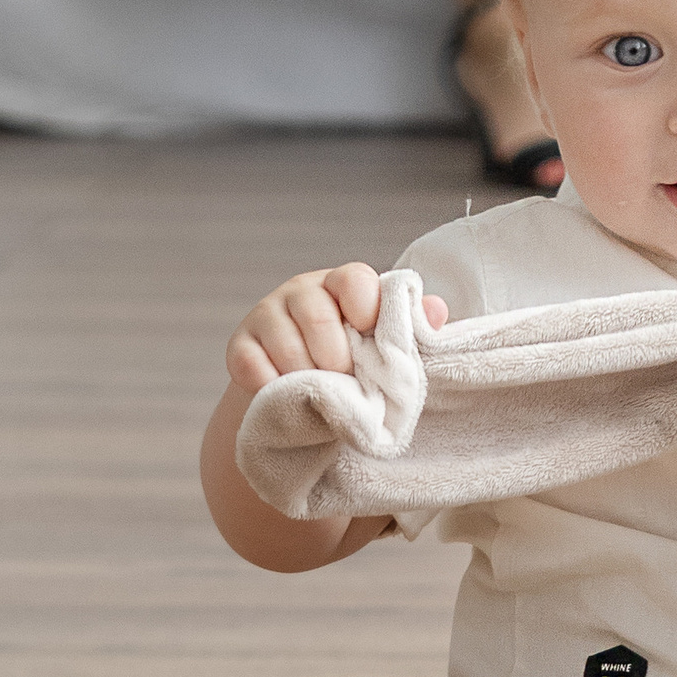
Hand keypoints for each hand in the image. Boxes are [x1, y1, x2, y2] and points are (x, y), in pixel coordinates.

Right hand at [225, 263, 448, 395]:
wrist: (303, 398)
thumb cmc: (356, 364)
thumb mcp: (384, 347)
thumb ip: (410, 329)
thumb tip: (437, 310)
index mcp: (343, 284)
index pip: (354, 278)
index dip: (366, 308)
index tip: (371, 336)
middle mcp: (302, 291)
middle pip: (317, 315)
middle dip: (336, 357)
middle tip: (347, 382)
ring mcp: (267, 315)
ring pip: (285, 343)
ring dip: (307, 377)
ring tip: (322, 396)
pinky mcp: (240, 345)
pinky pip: (250, 364)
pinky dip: (271, 387)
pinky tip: (287, 398)